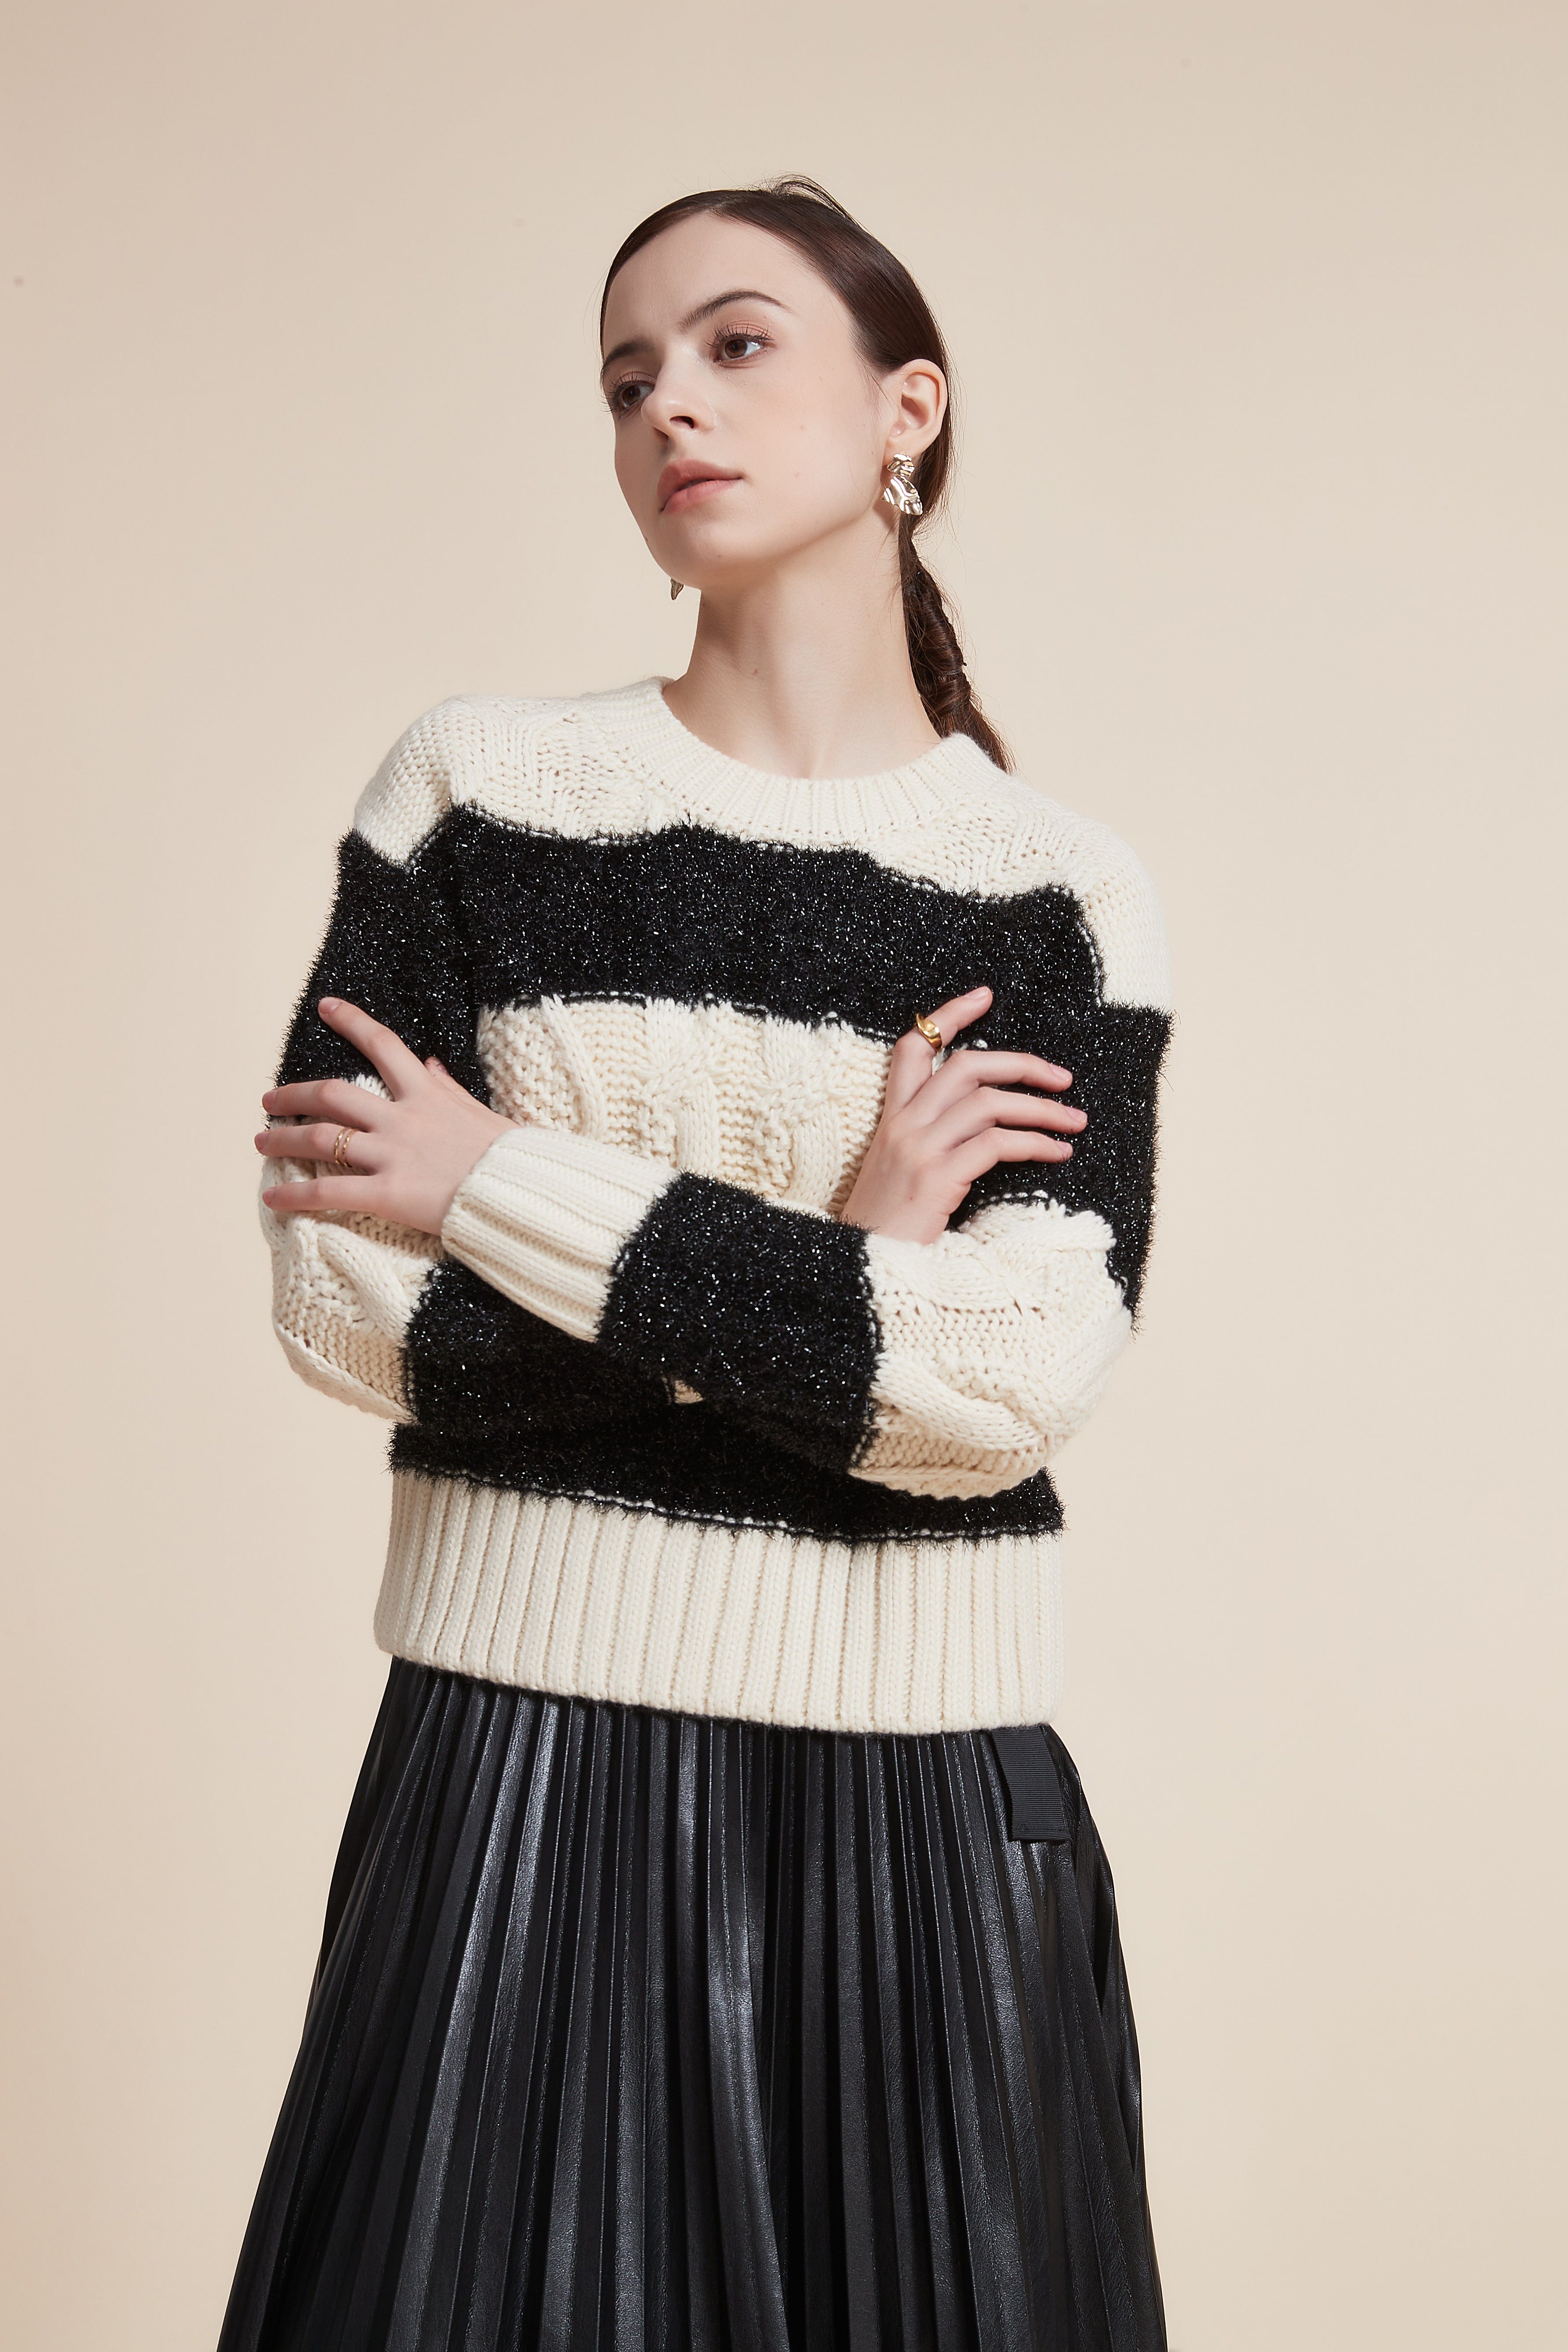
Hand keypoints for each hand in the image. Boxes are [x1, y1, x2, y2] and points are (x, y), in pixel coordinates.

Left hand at [255, 998, 513, 1234]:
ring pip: (319, 1139)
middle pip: (332, 1095)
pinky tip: (271, 1197)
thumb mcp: (483, 1113)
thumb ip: (450, 1088)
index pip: (383, 1045)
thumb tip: (431, 1063)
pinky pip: (328, 1191)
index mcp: (427, 1094)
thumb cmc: (511, 1158)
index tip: (325, 1007)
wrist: (524, 1195)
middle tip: (269, 1100)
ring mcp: (391, 1155)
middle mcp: (402, 1119)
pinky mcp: (387, 1193)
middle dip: (294, 1095)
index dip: (351, 1022)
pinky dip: (294, 1195)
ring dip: (282, 1139)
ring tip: (260, 1141)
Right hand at [839, 986, 1084, 1244]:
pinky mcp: (936, 1177)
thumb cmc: (885, 1229)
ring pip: (989, 1102)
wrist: (857, 1270)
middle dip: (1022, 1063)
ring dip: (1042, 1109)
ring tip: (1075, 1122)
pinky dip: (1036, 1144)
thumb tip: (987, 1130)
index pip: (913, 1047)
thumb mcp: (899, 1174)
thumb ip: (930, 1144)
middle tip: (1062, 1077)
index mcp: (891, 1119)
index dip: (949, 1015)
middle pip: (966, 1065)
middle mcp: (902, 1125)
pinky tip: (1058, 1153)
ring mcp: (918, 1149)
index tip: (986, 996)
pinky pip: (996, 1144)